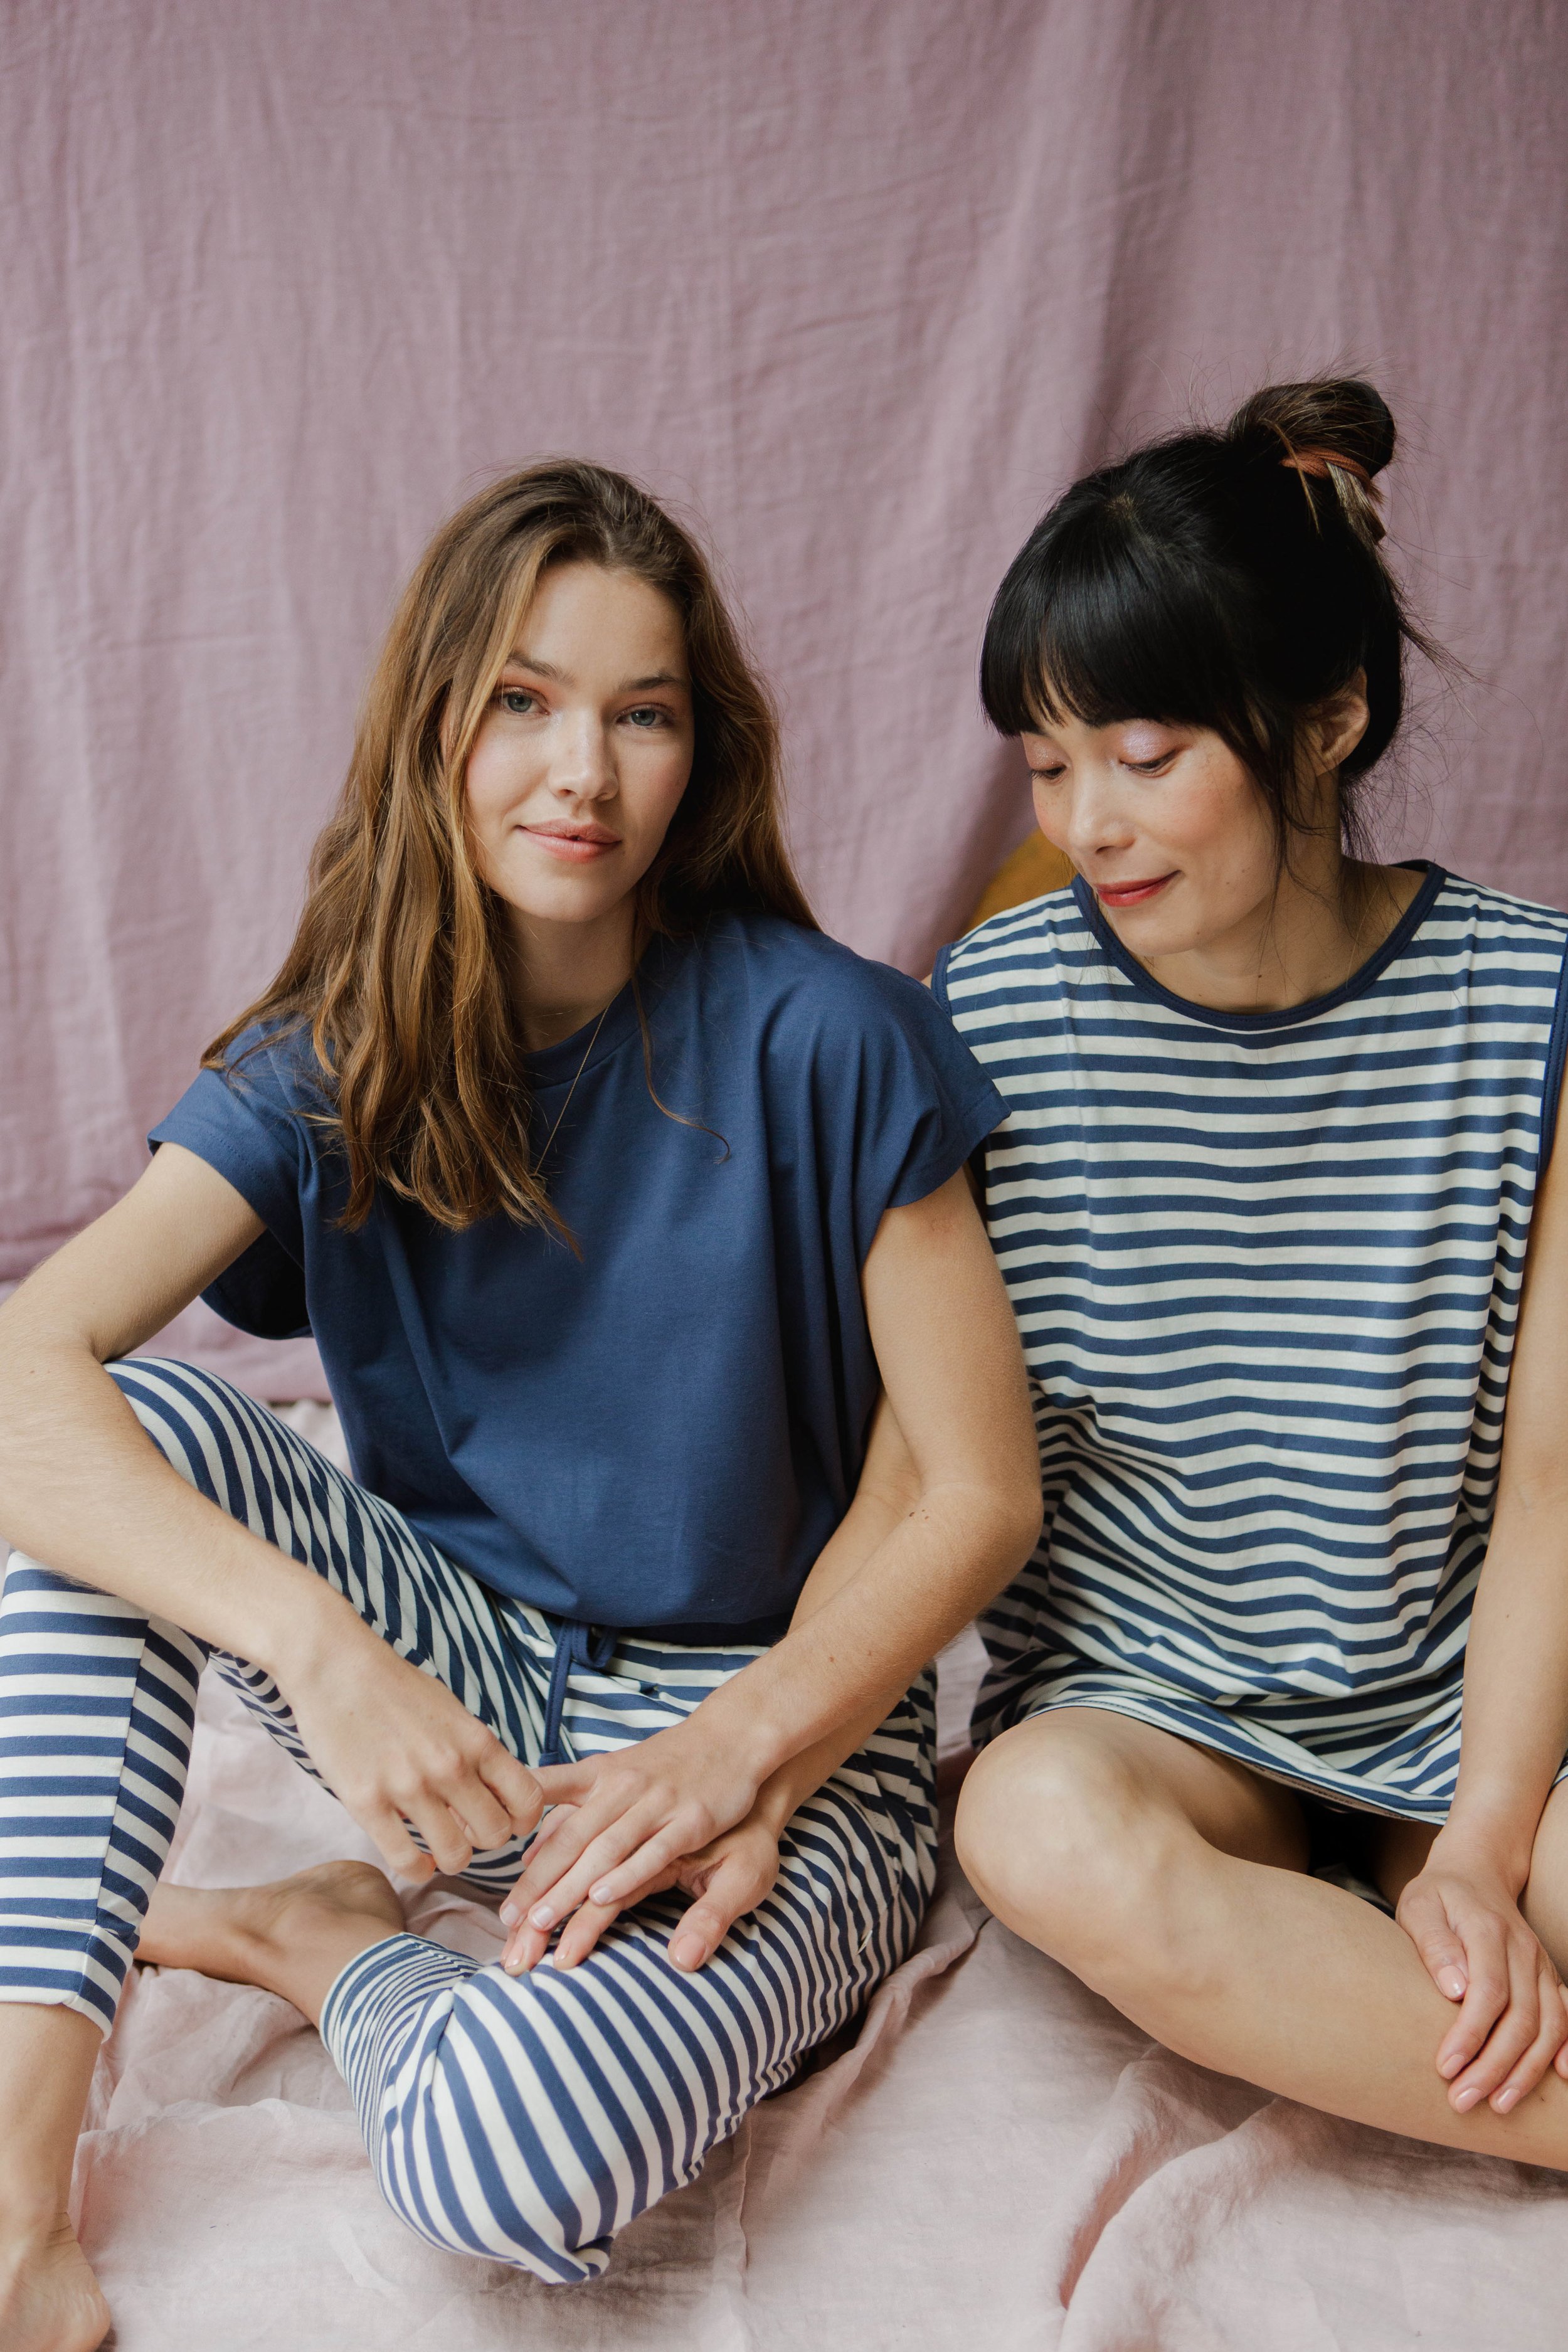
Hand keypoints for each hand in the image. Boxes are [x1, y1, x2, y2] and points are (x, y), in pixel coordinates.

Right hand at [274, 1596, 543, 1878]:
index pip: (527, 1799)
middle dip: (484, 1839)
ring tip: (438, 1844)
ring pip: (456, 1856)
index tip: (506, 1820)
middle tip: (464, 1829)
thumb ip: (477, 1752)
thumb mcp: (452, 1712)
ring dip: (451, 1858)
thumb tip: (499, 1793)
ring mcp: (408, 1788)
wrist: (337, 1668)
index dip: (522, 1820)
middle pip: (495, 1834)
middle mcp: (449, 1767)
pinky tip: (414, 1858)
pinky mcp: (367, 1804)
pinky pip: (408, 1862)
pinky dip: (417, 1869)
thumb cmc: (396, 1689)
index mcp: (476, 1740)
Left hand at [496, 1713, 767, 1953]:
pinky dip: (628, 1873)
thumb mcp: (611, 1772)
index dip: (524, 1864)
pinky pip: (654, 1850)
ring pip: (605, 1850)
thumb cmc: (667, 1762)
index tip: (503, 1907)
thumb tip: (528, 1852)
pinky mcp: (691, 1818)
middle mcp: (621, 1787)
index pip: (550, 1817)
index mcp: (598, 1775)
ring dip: (571, 1887)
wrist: (731, 1735)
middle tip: (511, 1926)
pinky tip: (603, 1896)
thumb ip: (571, 1809)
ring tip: (542, 1922)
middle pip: (571, 1842)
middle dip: (537, 1887)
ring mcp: (656, 1803)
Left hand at [1396, 1831, 1567, 2113]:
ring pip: (1548, 2026)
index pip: (1487, 1992)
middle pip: (1520, 2019)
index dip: (1469, 2035)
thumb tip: (1453, 1989)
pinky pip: (1567, 2016)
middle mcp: (1524, 1951)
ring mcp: (1541, 1966)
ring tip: (1499, 2105)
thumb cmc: (1439, 1895)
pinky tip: (1563, 2078)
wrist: (1476, 1871)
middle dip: (1494, 2067)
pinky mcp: (1548, 1978)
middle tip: (1463, 2101)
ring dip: (1527, 2071)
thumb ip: (1435, 1944)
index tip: (1445, 2068)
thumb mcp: (1420, 1906)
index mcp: (1490, 1931)